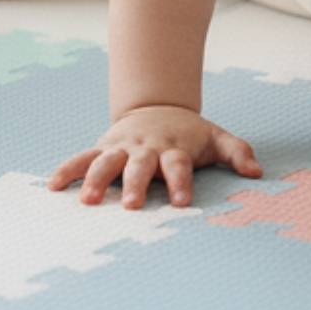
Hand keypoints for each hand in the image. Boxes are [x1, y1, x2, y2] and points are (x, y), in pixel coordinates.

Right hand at [48, 104, 261, 208]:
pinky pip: (82, 157)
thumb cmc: (188, 133)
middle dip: (134, 183)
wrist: (156, 105)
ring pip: (106, 161)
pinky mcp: (104, 146)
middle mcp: (145, 147)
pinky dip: (67, 169)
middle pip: (140, 165)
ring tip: (87, 199)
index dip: (181, 182)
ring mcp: (122, 146)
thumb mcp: (215, 137)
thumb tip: (257, 171)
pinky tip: (53, 186)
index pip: (178, 165)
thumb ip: (236, 152)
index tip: (182, 202)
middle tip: (130, 204)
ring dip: (96, 178)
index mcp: (173, 147)